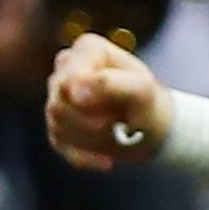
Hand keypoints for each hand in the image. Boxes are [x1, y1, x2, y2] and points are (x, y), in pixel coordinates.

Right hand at [49, 31, 170, 169]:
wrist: (152, 130)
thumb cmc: (148, 102)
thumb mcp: (141, 90)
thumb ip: (110, 83)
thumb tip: (74, 90)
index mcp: (86, 49)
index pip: (68, 80)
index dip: (86, 102)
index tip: (111, 115)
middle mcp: (66, 68)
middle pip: (58, 104)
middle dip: (90, 122)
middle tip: (118, 122)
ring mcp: (57, 95)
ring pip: (57, 125)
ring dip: (91, 138)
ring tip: (115, 132)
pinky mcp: (56, 124)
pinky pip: (61, 146)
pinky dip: (86, 156)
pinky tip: (107, 160)